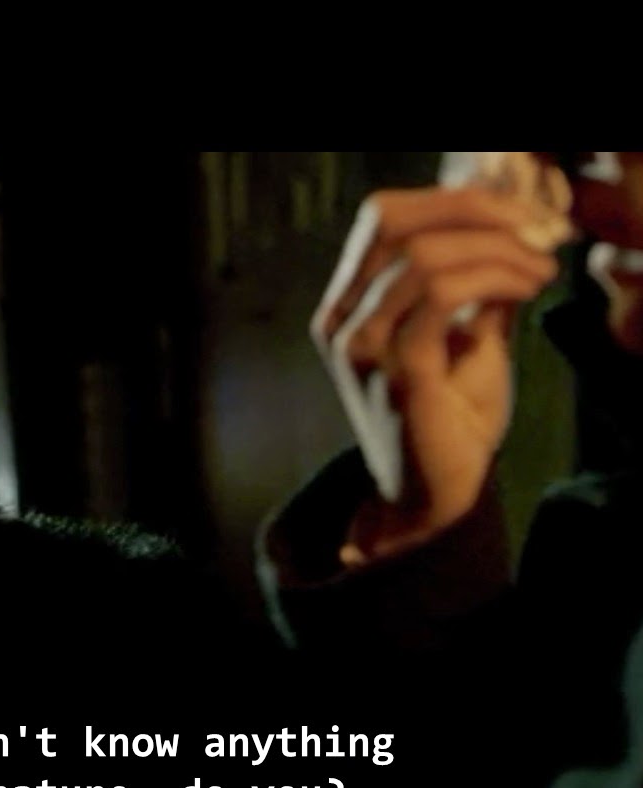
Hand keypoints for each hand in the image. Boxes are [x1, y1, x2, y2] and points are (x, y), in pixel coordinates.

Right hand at [313, 169, 570, 563]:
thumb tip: (513, 233)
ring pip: (421, 255)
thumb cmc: (446, 418)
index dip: (452, 200)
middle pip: (392, 221)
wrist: (429, 496)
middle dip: (476, 212)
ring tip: (538, 269)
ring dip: (497, 249)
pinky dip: (495, 276)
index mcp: (347, 306)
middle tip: (536, 233)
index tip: (517, 215)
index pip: (384, 218)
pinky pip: (440, 295)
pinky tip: (526, 287)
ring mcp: (360, 348)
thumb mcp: (463, 336)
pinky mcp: (394, 373)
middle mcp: (340, 322)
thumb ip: (474, 286)